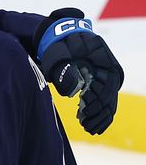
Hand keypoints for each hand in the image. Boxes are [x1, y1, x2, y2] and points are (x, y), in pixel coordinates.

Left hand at [38, 8, 123, 134]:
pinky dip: (101, 114)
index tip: (84, 112)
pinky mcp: (101, 81)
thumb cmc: (55, 45)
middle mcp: (108, 65)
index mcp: (101, 56)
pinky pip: (106, 100)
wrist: (57, 36)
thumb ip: (63, 70)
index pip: (107, 83)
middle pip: (110, 94)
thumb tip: (72, 92)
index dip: (97, 101)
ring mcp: (106, 74)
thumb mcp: (56, 54)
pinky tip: (92, 125)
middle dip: (99, 113)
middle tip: (85, 126)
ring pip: (109, 100)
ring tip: (88, 128)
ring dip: (100, 116)